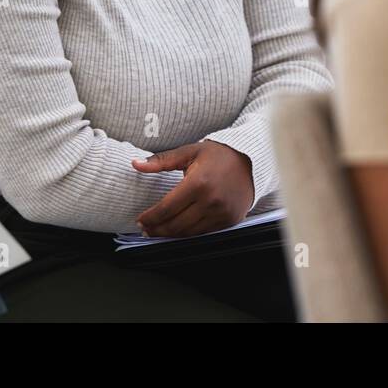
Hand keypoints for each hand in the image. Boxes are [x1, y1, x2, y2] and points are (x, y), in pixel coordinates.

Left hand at [131, 140, 253, 238]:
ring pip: (189, 233)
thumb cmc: (219, 155)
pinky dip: (188, 234)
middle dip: (157, 229)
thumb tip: (135, 163)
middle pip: (176, 225)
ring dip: (170, 234)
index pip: (167, 208)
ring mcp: (221, 213)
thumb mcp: (189, 152)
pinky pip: (203, 233)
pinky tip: (178, 230)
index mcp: (198, 183)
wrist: (251, 162)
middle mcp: (210, 201)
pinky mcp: (229, 221)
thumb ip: (161, 160)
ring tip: (158, 231)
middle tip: (145, 229)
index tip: (140, 219)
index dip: (151, 217)